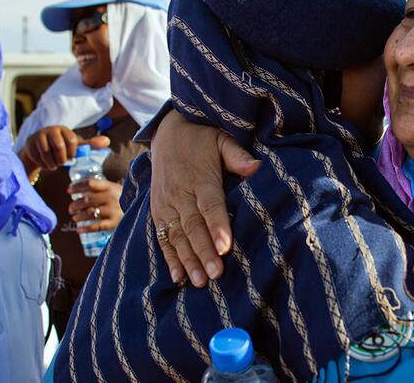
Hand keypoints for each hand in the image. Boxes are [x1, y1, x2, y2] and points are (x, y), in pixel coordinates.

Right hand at [19, 125, 108, 171]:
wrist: (37, 149)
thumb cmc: (60, 147)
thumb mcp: (74, 146)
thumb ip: (89, 145)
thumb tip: (108, 141)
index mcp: (64, 129)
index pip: (72, 140)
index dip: (73, 152)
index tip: (71, 158)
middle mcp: (51, 129)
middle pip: (59, 146)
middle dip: (62, 158)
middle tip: (62, 163)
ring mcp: (39, 135)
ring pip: (47, 153)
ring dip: (53, 163)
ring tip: (55, 165)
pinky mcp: (29, 143)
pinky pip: (38, 157)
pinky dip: (43, 165)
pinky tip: (46, 165)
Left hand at [67, 178, 123, 231]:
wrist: (145, 209)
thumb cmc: (125, 199)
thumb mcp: (116, 189)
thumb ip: (101, 188)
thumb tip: (81, 190)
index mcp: (111, 186)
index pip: (90, 183)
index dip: (77, 186)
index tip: (68, 190)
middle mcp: (111, 197)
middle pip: (87, 199)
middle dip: (75, 204)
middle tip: (70, 208)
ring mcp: (113, 210)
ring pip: (90, 213)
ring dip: (79, 216)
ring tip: (74, 217)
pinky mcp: (114, 223)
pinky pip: (97, 226)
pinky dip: (86, 228)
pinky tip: (79, 230)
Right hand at [150, 109, 259, 286]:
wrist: (167, 132)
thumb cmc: (202, 138)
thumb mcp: (221, 139)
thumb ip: (237, 155)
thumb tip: (256, 167)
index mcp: (200, 177)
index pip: (210, 205)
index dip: (218, 227)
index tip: (226, 248)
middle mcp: (180, 193)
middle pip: (193, 226)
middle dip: (204, 252)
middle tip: (216, 275)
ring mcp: (166, 204)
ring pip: (177, 236)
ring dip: (188, 260)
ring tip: (200, 282)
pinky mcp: (157, 211)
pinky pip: (162, 237)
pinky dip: (169, 258)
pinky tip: (178, 277)